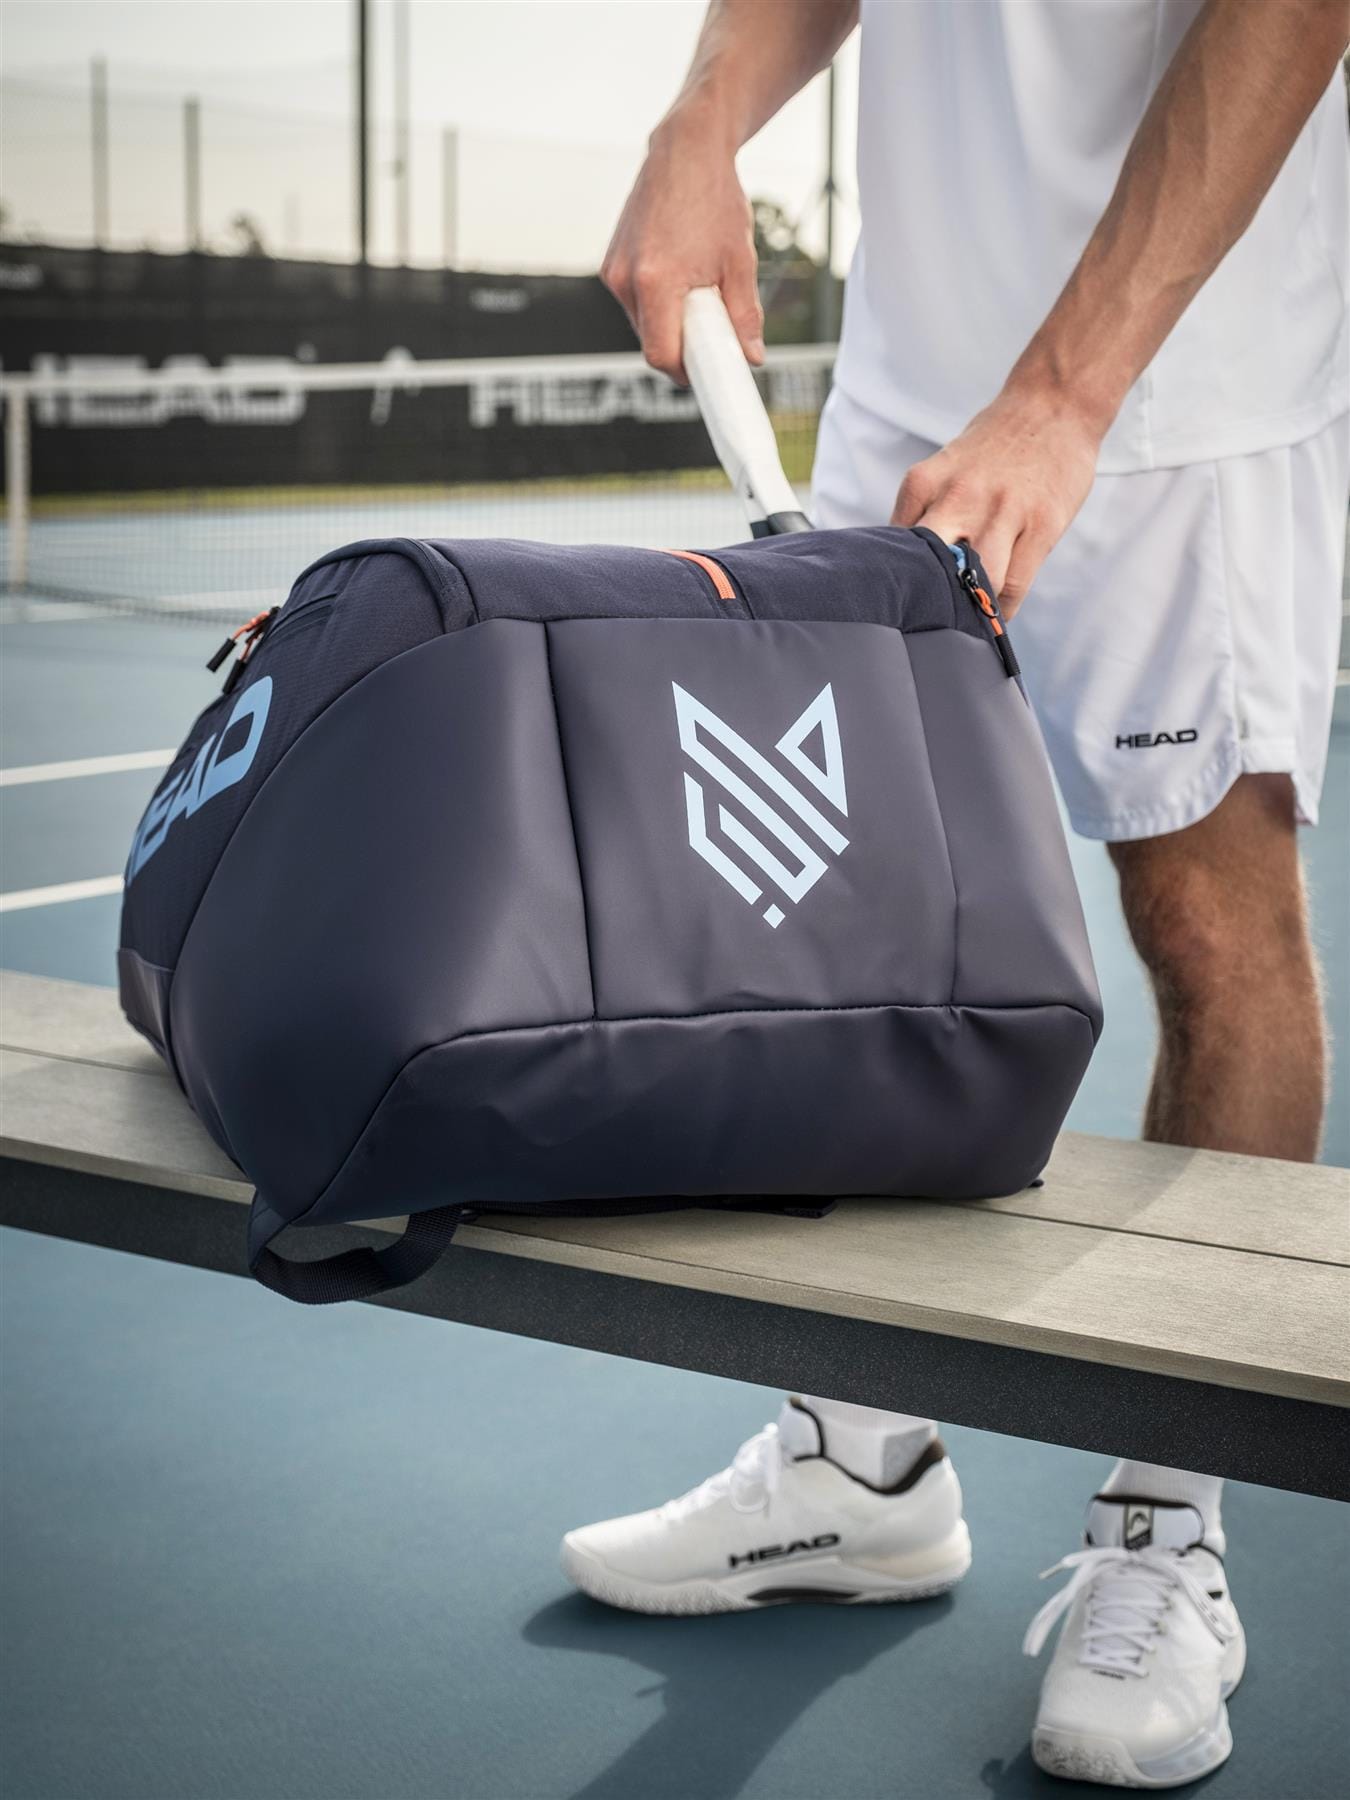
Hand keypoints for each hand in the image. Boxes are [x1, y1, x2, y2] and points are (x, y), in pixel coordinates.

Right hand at [601, 119, 763, 383]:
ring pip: (642, 324)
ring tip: (699, 294)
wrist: (685, 151)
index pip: (661, 355)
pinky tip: (680, 278)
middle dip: (682, 347)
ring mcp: (613, 270)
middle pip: (650, 343)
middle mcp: (625, 278)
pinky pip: (634, 303)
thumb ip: (744, 316)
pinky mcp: (610, 263)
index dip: (685, 373)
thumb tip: (751, 358)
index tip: (707, 375)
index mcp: (656, 280)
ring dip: (670, 324)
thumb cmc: (714, 200)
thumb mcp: (739, 262)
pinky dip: (658, 304)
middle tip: (714, 335)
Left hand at [892, 386, 1102, 616]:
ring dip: (972, 608)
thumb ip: (925, 513)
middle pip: (929, 570)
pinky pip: (1014, 585)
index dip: (902, 583)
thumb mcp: (944, 470)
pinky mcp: (1040, 524)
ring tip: (970, 618)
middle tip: (932, 622)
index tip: (907, 604)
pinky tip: (998, 610)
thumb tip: (907, 569)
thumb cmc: (995, 447)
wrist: (1053, 403)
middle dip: (929, 600)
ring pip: (976, 583)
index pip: (896, 552)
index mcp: (923, 484)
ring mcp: (1001, 512)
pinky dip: (1002, 608)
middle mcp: (957, 498)